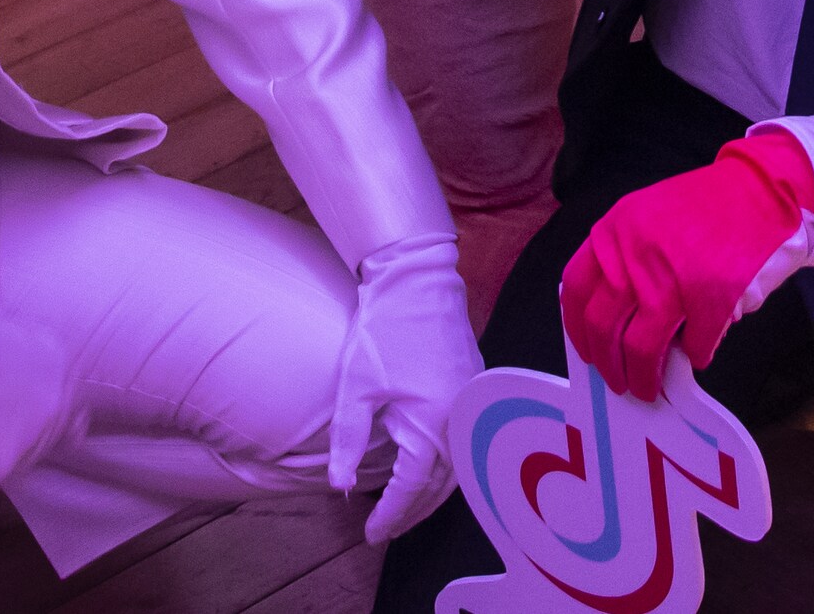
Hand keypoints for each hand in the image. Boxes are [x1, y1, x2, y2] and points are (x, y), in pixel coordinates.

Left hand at [330, 239, 477, 540]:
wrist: (419, 279)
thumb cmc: (384, 329)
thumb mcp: (356, 386)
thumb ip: (348, 439)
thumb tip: (338, 486)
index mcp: (432, 423)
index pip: (411, 487)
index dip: (390, 514)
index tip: (371, 534)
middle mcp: (461, 420)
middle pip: (440, 486)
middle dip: (412, 512)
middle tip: (385, 530)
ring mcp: (472, 405)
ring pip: (457, 469)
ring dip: (431, 494)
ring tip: (404, 509)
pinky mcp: (475, 390)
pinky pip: (466, 445)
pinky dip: (446, 468)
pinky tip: (428, 471)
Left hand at [558, 132, 813, 398]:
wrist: (763, 190)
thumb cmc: (706, 207)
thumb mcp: (647, 218)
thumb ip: (624, 260)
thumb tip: (616, 320)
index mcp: (614, 233)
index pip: (576, 292)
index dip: (578, 329)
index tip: (588, 351)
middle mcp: (634, 256)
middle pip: (605, 328)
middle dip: (610, 365)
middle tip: (620, 383)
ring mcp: (671, 278)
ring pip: (642, 347)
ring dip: (645, 376)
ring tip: (651, 387)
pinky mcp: (709, 297)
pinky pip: (695, 345)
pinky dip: (696, 356)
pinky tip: (699, 354)